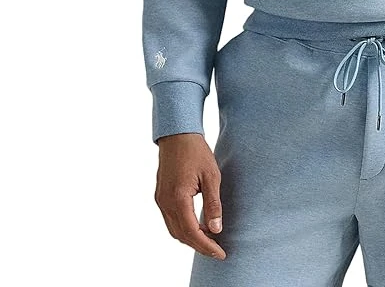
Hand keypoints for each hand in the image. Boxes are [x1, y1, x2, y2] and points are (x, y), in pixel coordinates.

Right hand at [154, 132, 226, 259]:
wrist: (178, 134)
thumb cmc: (196, 152)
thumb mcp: (211, 176)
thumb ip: (213, 204)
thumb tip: (216, 229)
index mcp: (177, 198)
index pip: (191, 232)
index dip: (206, 246)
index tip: (220, 253)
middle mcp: (165, 202)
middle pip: (181, 235)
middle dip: (199, 246)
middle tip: (217, 250)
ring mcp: (160, 200)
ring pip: (174, 230)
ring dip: (190, 238)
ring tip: (210, 239)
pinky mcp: (160, 196)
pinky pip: (170, 220)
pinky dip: (183, 227)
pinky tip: (197, 225)